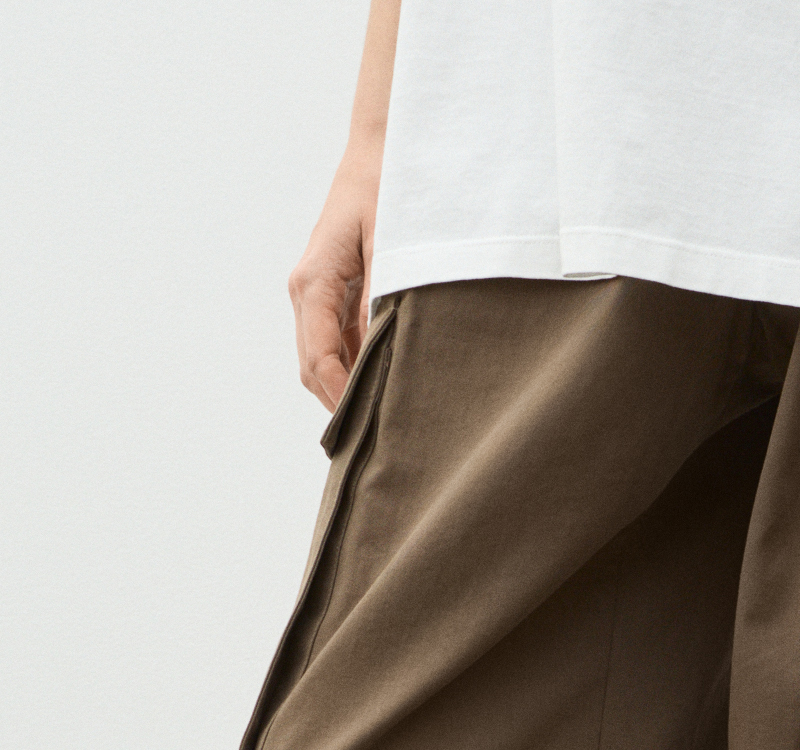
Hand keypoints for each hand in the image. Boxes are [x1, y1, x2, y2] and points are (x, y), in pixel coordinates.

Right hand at [288, 150, 380, 410]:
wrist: (378, 155)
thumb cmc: (386, 190)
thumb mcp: (391, 244)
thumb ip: (382, 296)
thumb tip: (380, 351)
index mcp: (313, 282)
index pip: (319, 357)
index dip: (339, 396)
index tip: (365, 425)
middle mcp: (305, 292)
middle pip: (313, 368)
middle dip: (339, 403)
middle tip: (376, 441)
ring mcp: (314, 294)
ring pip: (322, 360)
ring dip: (345, 389)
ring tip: (381, 422)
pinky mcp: (330, 294)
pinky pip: (336, 344)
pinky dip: (353, 369)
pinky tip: (380, 386)